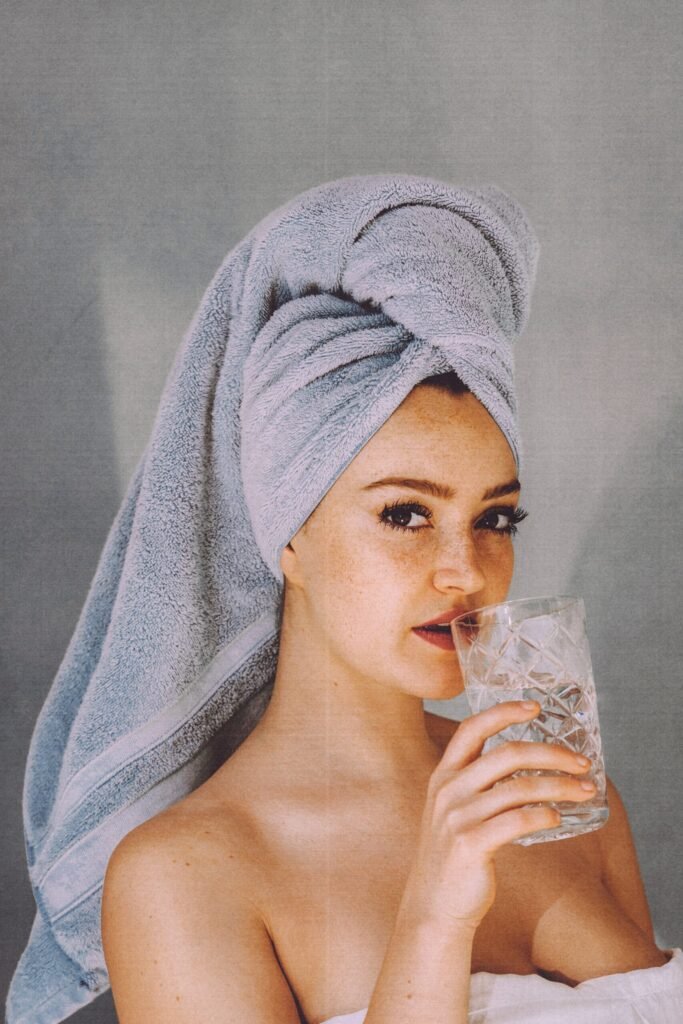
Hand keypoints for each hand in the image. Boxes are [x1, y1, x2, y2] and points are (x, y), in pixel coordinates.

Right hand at [400, 701, 595, 932]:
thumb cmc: (455, 854)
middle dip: (551, 752)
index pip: (472, 728)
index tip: (535, 706)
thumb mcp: (456, 809)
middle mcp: (448, 789)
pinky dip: (543, 815)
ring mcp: (457, 816)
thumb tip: (531, 762)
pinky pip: (517, 820)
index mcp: (444, 774)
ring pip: (519, 787)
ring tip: (584, 790)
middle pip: (507, 753)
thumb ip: (480, 783)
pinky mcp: (469, 844)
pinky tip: (557, 817)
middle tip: (581, 760)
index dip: (504, 711)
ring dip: (559, 786)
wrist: (434, 905)